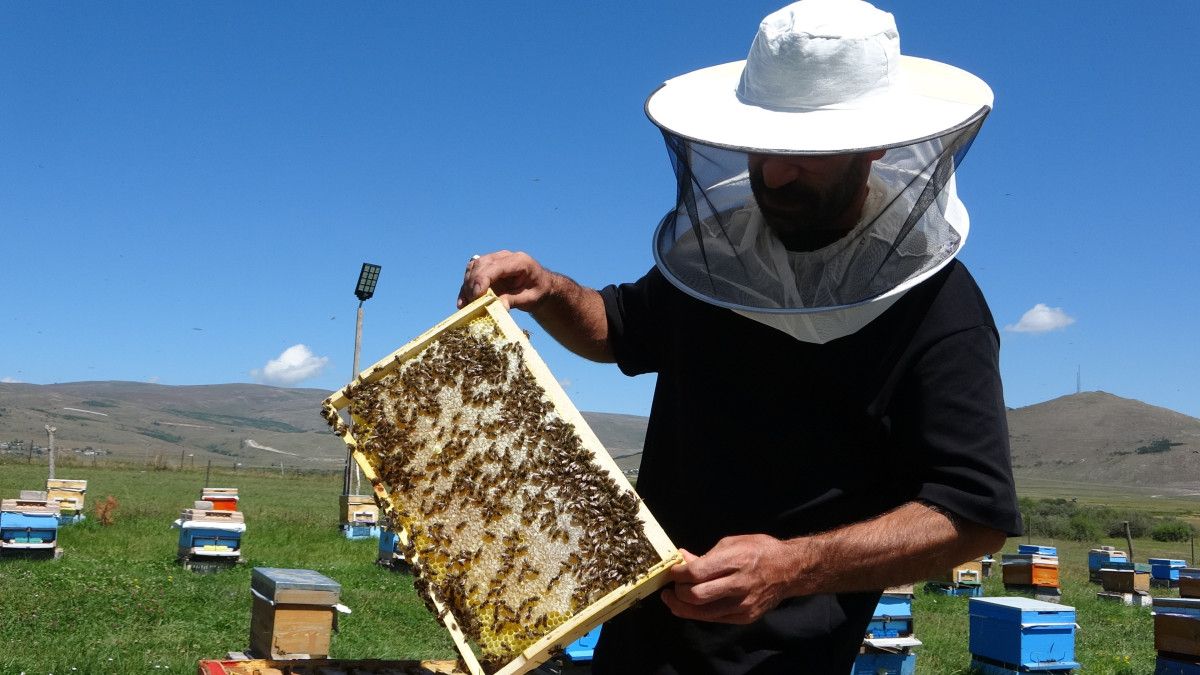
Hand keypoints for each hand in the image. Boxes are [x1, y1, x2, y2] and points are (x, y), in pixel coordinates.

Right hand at [457, 250, 554, 310]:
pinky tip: (463, 302)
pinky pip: (472, 273)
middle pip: (481, 265)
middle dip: (473, 284)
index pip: (495, 266)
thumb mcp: (530, 298)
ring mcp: (495, 260)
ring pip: (474, 267)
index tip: (476, 296)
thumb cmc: (537, 291)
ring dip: (467, 286)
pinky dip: (466, 287)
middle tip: (471, 304)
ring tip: (467, 304)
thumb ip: (514, 301)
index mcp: (519, 261)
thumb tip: (499, 307)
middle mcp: (505, 256)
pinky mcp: (487, 267)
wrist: (540, 285)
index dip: (482, 280)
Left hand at [661, 534, 800, 624]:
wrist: (790, 570)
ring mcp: (743, 604)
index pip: (697, 572)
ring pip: (703, 613)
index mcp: (735, 560)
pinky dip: (700, 612)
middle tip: (672, 587)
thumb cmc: (760, 550)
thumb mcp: (732, 543)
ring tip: (673, 600)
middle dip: (677, 592)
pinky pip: (715, 618)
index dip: (678, 574)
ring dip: (682, 607)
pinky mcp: (746, 617)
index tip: (672, 572)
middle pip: (696, 595)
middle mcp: (739, 584)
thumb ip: (706, 555)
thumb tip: (682, 559)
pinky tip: (692, 606)